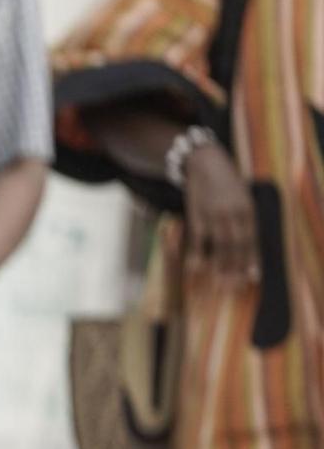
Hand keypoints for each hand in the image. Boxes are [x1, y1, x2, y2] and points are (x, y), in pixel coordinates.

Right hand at [181, 143, 257, 282]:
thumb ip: (243, 218)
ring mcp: (214, 214)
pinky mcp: (196, 215)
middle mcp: (233, 213)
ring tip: (219, 283)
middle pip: (237, 246)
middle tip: (234, 287)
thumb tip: (245, 242)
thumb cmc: (224, 182)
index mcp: (247, 209)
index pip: (251, 239)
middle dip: (236, 268)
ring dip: (220, 266)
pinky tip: (197, 269)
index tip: (252, 277)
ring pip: (220, 245)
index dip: (251, 259)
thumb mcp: (240, 197)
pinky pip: (198, 240)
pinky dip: (197, 255)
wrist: (205, 162)